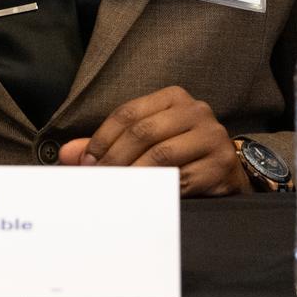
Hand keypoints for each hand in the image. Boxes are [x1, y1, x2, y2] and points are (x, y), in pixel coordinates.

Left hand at [57, 85, 250, 196]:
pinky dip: (157, 191)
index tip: (86, 162)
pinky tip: (144, 198)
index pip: (127, 113)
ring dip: (133, 176)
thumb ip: (108, 144)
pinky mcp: (221, 165)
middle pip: (142, 132)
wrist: (229, 171)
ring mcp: (212, 137)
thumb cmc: (181, 152)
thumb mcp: (147, 139)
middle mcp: (196, 110)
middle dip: (114, 159)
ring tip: (117, 190)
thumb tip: (67, 154)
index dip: (101, 138)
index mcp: (173, 97)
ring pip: (161, 156)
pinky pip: (181, 180)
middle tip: (98, 180)